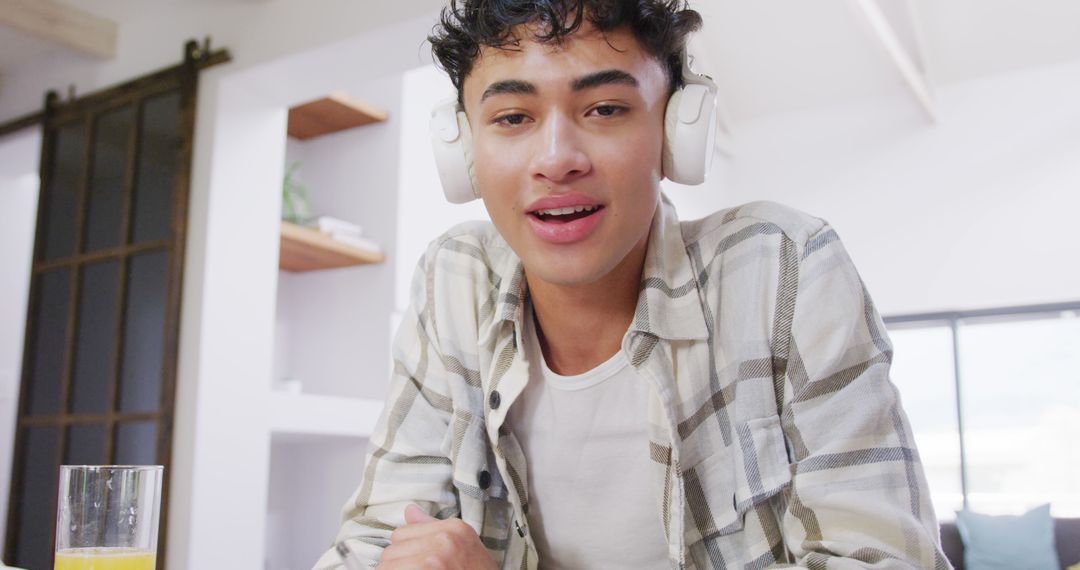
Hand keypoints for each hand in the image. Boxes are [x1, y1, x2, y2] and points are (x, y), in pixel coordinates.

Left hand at [378, 504, 498, 568]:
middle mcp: (444, 541)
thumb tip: (409, 510)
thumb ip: (433, 527)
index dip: (405, 553)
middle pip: (391, 550)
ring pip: (386, 565)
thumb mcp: (465, 546)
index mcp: (453, 529)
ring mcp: (433, 561)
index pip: (401, 533)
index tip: (416, 564)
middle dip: (397, 565)